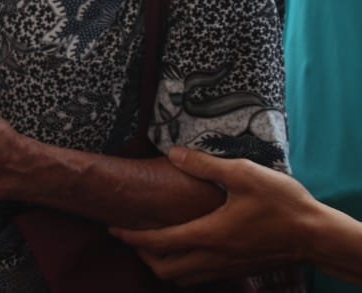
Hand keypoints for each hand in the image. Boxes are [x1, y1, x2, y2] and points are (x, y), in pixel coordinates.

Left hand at [111, 147, 313, 281]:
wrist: (318, 235)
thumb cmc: (283, 205)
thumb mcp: (244, 174)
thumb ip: (206, 166)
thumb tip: (175, 153)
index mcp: (208, 235)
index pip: (157, 244)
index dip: (130, 237)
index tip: (113, 228)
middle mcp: (213, 258)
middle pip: (165, 271)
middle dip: (142, 256)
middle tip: (132, 235)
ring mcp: (227, 267)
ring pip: (183, 279)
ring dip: (163, 264)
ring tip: (155, 242)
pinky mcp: (239, 270)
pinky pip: (201, 277)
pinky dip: (185, 268)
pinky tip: (187, 247)